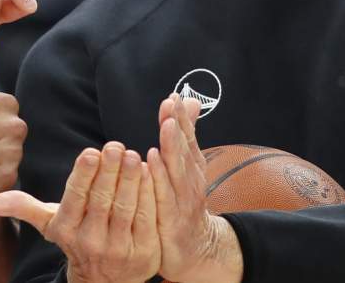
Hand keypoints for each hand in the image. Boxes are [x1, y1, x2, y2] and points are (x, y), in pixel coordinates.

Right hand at [0, 143, 160, 282]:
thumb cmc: (78, 239)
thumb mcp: (51, 225)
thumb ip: (26, 208)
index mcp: (67, 229)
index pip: (75, 198)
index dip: (83, 176)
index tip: (91, 152)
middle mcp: (91, 241)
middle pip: (102, 200)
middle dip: (109, 171)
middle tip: (116, 146)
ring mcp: (120, 248)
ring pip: (126, 208)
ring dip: (131, 180)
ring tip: (134, 156)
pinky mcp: (145, 251)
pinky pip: (147, 217)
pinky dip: (149, 194)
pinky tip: (150, 172)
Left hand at [149, 95, 240, 282]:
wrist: (194, 249)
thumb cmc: (184, 203)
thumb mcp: (187, 168)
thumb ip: (186, 135)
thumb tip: (191, 101)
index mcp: (192, 167)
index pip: (188, 138)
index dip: (182, 117)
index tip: (175, 95)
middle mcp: (190, 180)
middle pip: (184, 149)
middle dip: (178, 126)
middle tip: (171, 104)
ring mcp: (183, 200)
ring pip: (177, 169)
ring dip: (172, 146)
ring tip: (166, 125)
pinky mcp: (172, 219)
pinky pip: (164, 195)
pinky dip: (160, 177)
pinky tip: (151, 160)